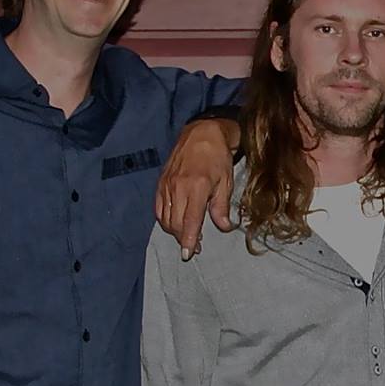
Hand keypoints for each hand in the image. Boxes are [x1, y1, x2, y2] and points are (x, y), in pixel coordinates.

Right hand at [154, 119, 238, 258]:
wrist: (201, 132)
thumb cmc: (217, 157)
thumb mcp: (226, 182)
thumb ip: (221, 207)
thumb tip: (224, 227)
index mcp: (196, 188)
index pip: (189, 221)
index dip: (187, 239)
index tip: (188, 253)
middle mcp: (178, 187)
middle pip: (175, 223)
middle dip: (182, 238)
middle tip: (194, 246)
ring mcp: (166, 185)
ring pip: (165, 217)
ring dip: (174, 230)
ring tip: (187, 235)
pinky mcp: (160, 182)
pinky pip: (158, 208)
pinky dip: (165, 219)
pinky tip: (175, 222)